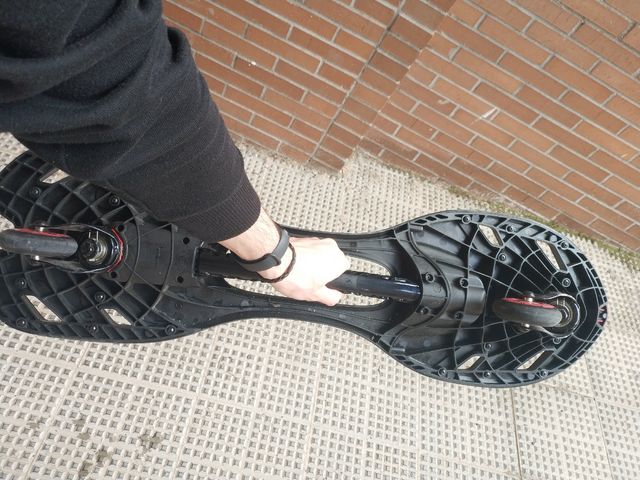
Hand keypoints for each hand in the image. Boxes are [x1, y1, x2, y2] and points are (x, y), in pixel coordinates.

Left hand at [219, 207, 348, 306]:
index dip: (334, 279)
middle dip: (322, 270)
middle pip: (331, 261)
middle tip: (311, 281)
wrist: (275, 260)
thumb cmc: (294, 275)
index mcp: (338, 260)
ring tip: (300, 274)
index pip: (345, 270)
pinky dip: (302, 257)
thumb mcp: (315, 295)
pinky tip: (293, 266)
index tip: (324, 284)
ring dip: (312, 263)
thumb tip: (336, 297)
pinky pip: (307, 249)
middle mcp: (330, 247)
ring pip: (319, 254)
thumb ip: (331, 297)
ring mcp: (316, 240)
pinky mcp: (303, 238)